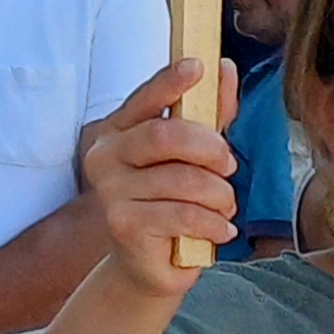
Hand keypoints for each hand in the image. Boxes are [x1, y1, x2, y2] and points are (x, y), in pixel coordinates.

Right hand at [80, 61, 239, 299]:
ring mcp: (110, 191)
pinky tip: (221, 230)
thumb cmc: (172, 203)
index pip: (144, 99)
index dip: (170, 81)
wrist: (148, 266)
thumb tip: (225, 68)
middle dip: (211, 149)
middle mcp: (104, 156)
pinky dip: (214, 223)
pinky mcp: (123, 224)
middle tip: (229, 166)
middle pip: (166, 135)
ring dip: (219, 194)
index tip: (199, 67)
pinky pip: (184, 214)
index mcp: (117, 130)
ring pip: (183, 180)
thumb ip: (209, 115)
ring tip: (224, 206)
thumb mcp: (194, 157)